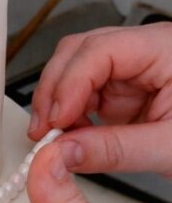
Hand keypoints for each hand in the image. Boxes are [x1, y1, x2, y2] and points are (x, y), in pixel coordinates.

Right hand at [28, 23, 171, 177]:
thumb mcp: (170, 147)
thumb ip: (112, 150)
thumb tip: (60, 153)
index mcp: (166, 48)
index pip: (99, 51)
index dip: (68, 85)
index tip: (55, 121)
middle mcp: (146, 51)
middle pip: (79, 53)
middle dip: (55, 92)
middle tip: (44, 131)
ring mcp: (134, 70)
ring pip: (75, 72)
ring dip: (59, 104)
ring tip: (55, 137)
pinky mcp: (127, 91)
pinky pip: (85, 95)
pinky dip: (71, 116)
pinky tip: (69, 135)